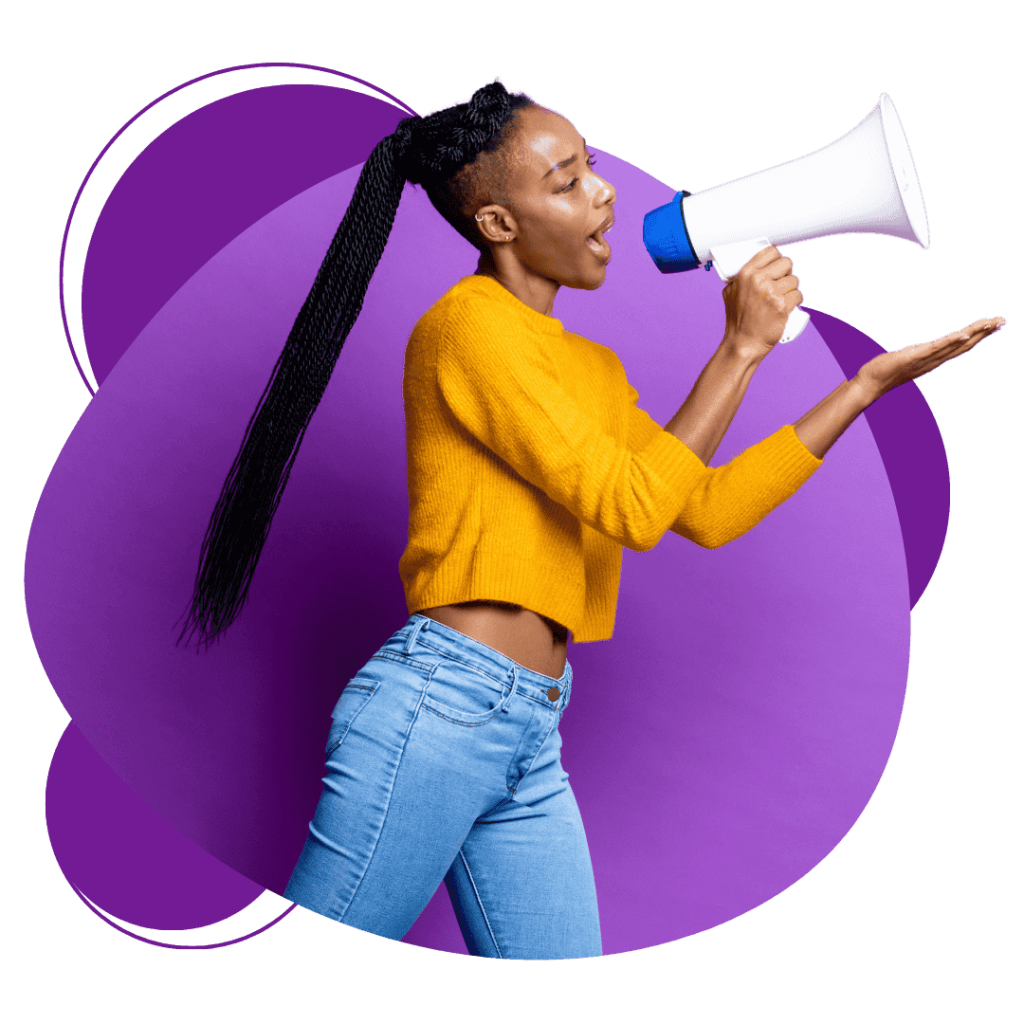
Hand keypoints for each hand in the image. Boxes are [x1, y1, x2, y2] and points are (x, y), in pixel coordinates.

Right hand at [721, 245, 803, 353]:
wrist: (743, 343)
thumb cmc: (737, 321)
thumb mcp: (730, 293)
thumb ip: (740, 278)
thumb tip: (752, 268)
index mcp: (746, 274)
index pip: (770, 252)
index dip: (776, 259)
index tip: (777, 267)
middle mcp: (759, 281)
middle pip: (786, 263)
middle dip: (786, 273)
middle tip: (781, 284)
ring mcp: (772, 293)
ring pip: (794, 280)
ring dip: (791, 289)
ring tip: (782, 299)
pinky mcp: (783, 306)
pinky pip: (798, 295)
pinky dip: (795, 301)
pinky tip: (787, 307)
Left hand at [855, 316, 1006, 401]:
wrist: (870, 384)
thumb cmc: (886, 371)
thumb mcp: (908, 359)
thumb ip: (918, 354)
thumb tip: (922, 350)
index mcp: (934, 359)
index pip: (961, 346)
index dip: (979, 336)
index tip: (995, 325)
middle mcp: (934, 360)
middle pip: (965, 345)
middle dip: (985, 333)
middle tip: (1003, 320)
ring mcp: (925, 359)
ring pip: (955, 345)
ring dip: (974, 334)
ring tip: (991, 323)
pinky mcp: (914, 356)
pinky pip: (936, 348)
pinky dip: (951, 341)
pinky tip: (964, 334)